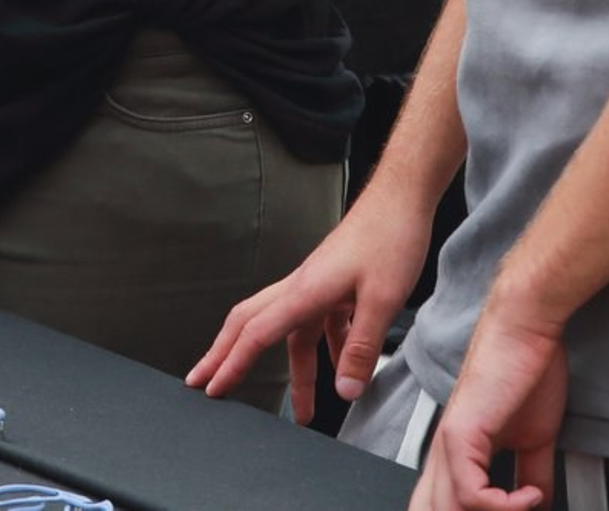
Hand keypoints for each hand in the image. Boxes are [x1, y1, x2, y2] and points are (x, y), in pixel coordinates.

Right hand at [186, 181, 432, 421]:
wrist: (401, 198)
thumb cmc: (390, 238)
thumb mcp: (382, 299)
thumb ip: (362, 348)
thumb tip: (345, 392)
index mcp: (305, 290)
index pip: (257, 332)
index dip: (232, 362)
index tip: (212, 387)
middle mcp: (303, 286)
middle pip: (252, 323)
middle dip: (227, 355)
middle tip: (206, 383)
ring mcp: (317, 285)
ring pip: (291, 331)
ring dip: (294, 372)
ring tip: (302, 411)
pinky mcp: (335, 285)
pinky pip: (321, 325)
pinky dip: (326, 351)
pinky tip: (344, 368)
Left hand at [411, 301, 567, 510]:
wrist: (525, 328)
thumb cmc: (527, 370)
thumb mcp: (533, 438)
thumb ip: (530, 473)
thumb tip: (538, 504)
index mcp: (458, 454)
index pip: (440, 505)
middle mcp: (445, 451)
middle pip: (431, 510)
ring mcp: (449, 443)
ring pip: (445, 509)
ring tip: (527, 508)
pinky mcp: (460, 432)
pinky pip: (470, 493)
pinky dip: (504, 506)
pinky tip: (529, 496)